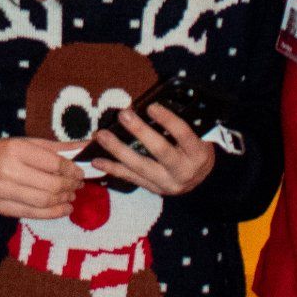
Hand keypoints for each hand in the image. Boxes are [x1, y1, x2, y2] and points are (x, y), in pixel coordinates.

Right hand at [0, 136, 81, 219]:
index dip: (72, 170)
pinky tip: (63, 209)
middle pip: (51, 186)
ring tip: (70, 196)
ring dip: (63, 201)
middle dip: (70, 187)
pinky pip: (32, 213)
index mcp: (17, 150)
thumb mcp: (29, 143)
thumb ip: (59, 148)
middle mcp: (8, 171)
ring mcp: (1, 191)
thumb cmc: (4, 151)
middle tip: (77, 185)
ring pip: (43, 202)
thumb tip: (87, 147)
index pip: (54, 164)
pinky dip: (52, 213)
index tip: (79, 173)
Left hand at [89, 102, 216, 196]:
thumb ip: (178, 124)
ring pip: (140, 166)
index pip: (183, 134)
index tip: (151, 106)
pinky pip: (131, 178)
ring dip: (118, 150)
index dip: (168, 120)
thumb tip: (149, 106)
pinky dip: (112, 168)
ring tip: (101, 136)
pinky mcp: (153, 189)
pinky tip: (96, 160)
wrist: (200, 179)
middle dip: (139, 131)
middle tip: (123, 115)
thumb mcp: (197, 136)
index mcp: (198, 153)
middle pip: (160, 150)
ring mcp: (167, 183)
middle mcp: (183, 171)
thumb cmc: (195, 149)